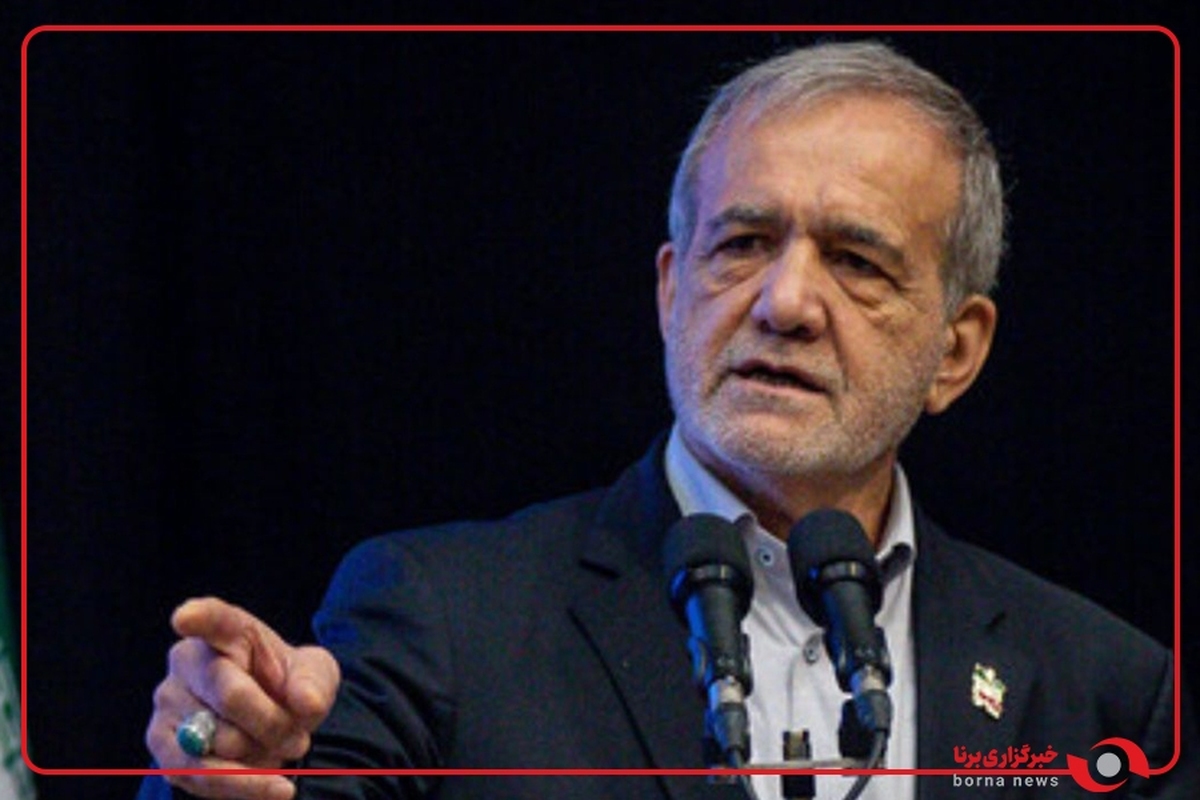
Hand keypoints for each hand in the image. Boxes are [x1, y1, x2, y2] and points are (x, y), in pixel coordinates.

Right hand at [146, 597, 340, 799]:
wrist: (273, 722)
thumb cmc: (288, 687)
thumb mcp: (315, 675)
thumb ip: (314, 683)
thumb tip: (306, 703)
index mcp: (229, 631)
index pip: (213, 619)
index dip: (198, 617)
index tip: (184, 618)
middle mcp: (188, 661)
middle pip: (230, 694)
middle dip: (273, 723)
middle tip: (299, 738)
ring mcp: (168, 702)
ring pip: (215, 739)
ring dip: (258, 756)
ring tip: (281, 751)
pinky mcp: (162, 744)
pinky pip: (198, 775)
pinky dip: (241, 786)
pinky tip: (272, 787)